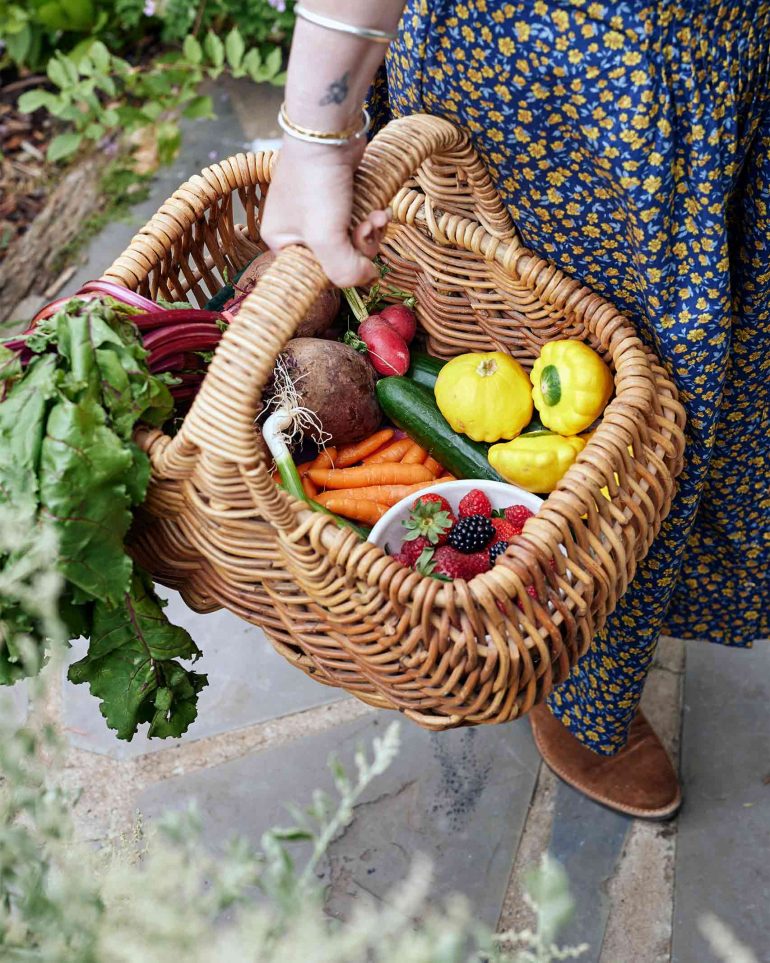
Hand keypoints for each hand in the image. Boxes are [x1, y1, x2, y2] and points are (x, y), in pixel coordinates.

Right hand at [261, 135, 390, 287]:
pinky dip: (372, 218)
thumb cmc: (317, 184)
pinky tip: (380, 210)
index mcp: (282, 243)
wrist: (328, 131)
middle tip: (367, 229)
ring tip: (377, 217)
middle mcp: (297, 230)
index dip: (340, 272)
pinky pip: (358, 221)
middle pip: (338, 259)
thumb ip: (344, 270)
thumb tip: (368, 277)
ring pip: (352, 241)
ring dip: (370, 233)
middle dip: (360, 248)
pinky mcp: (338, 198)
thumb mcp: (326, 238)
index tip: (355, 261)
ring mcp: (318, 213)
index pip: (316, 275)